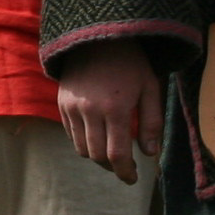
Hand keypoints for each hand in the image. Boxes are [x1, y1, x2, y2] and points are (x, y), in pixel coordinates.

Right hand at [53, 42, 157, 182]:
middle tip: (124, 168)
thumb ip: (152, 122)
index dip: (125, 172)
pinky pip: (71, 134)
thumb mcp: (150, 88)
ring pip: (81, 149)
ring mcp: (72, 107)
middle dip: (112, 168)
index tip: (133, 179)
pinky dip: (83, 142)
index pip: (117, 155)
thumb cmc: (130, 62)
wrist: (97, 36)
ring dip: (97, 157)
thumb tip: (150, 153)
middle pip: (97, 156)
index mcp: (116, 108)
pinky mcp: (62, 103)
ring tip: (111, 152)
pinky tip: (97, 136)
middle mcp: (90, 111)